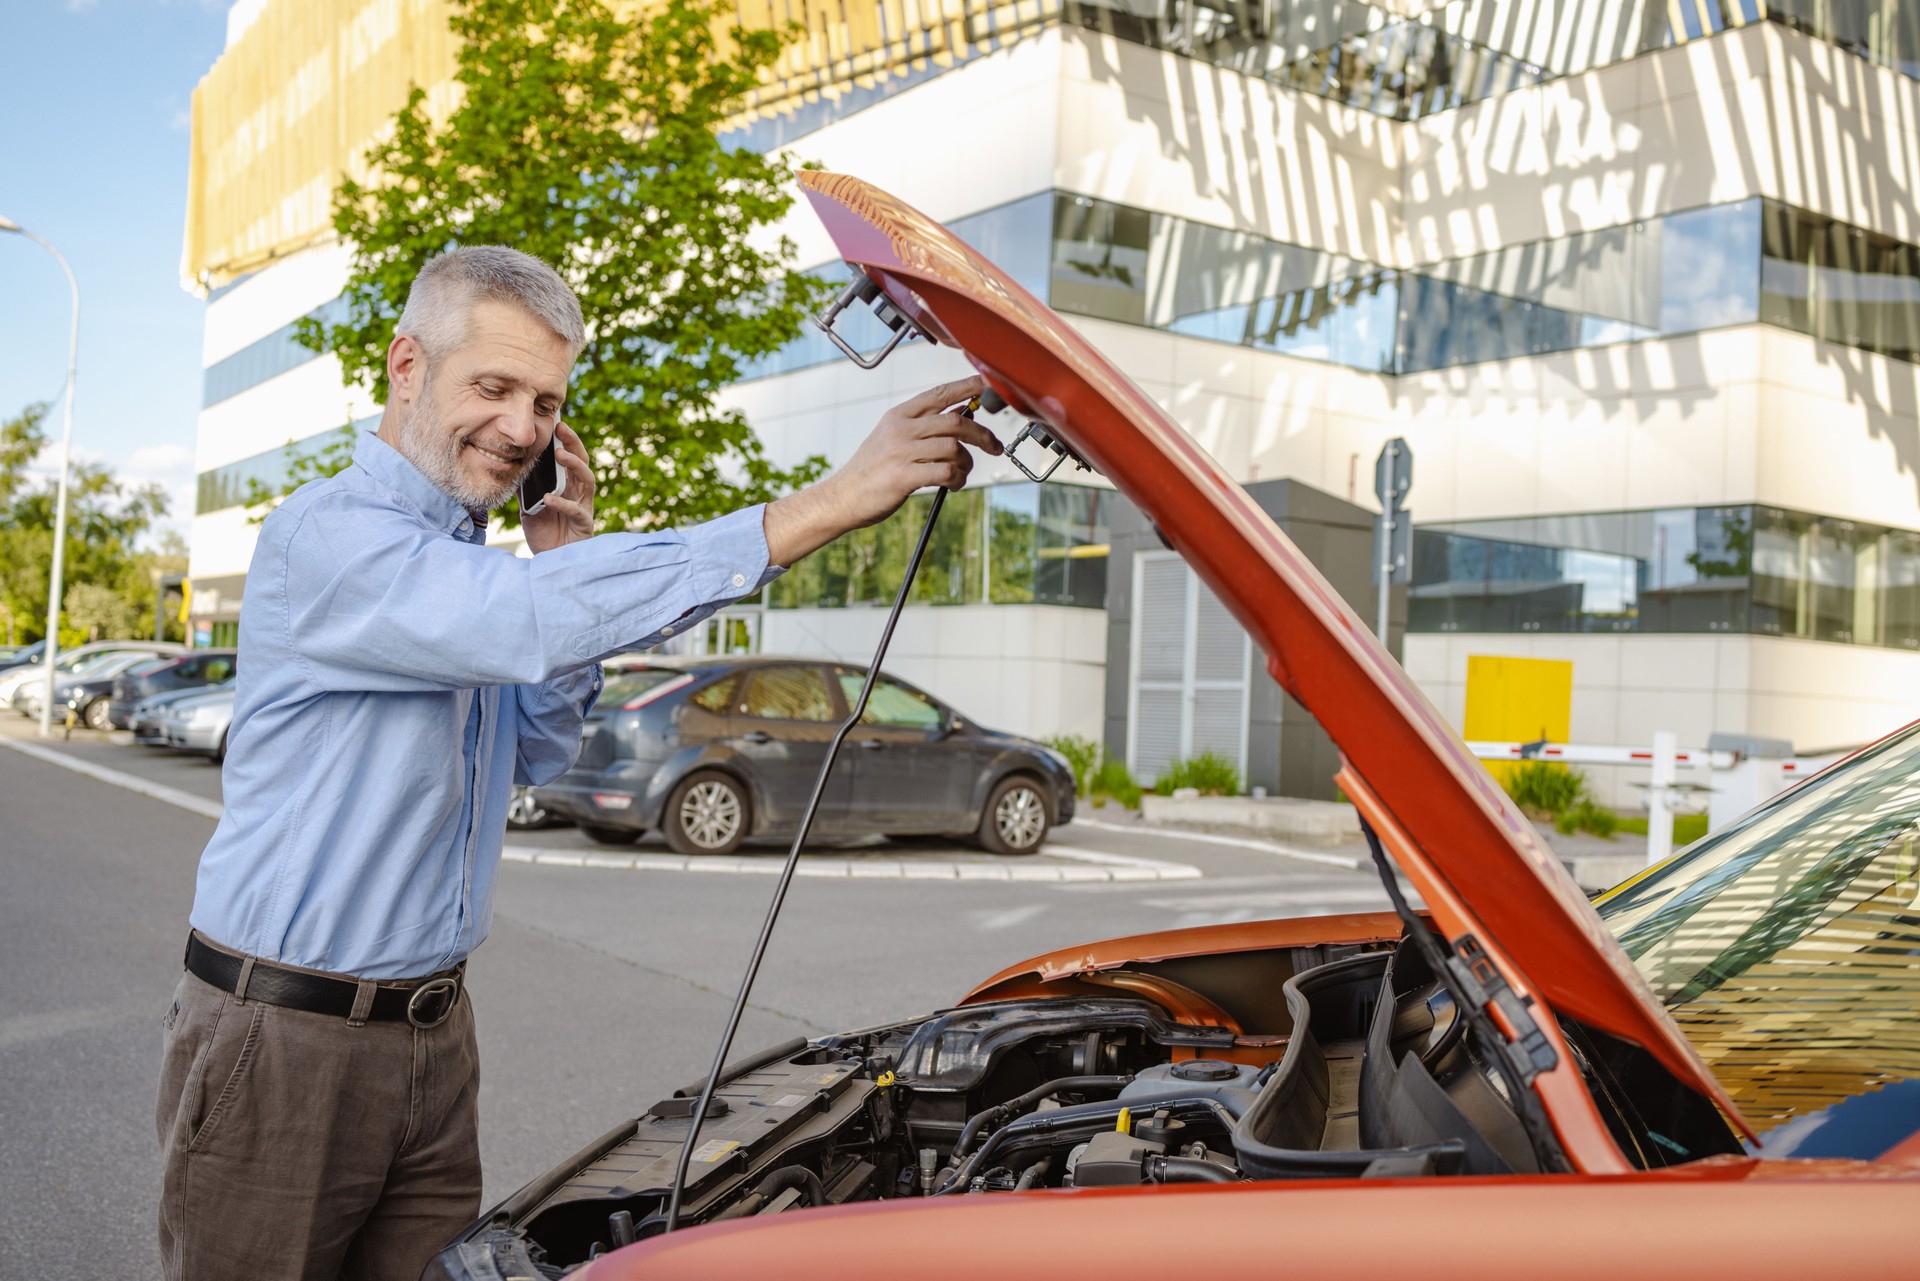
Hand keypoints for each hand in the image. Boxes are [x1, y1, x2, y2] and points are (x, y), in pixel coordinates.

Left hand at [523, 421, 595, 553]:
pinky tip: (549, 498)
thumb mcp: (528, 507)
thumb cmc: (544, 534)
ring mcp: (584, 509)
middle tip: (562, 429)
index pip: (570, 459)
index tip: (556, 424)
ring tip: (560, 455)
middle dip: (574, 444)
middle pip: (583, 463)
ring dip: (575, 466)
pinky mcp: (583, 527)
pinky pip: (577, 512)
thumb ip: (525, 489)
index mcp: (568, 488)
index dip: (566, 442)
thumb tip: (510, 468)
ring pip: (588, 481)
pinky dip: (563, 504)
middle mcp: (579, 495)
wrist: (550, 563)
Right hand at [764, 375, 1002, 565]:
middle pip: (956, 422)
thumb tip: (961, 412)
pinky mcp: (903, 476)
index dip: (966, 387)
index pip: (939, 394)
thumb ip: (924, 425)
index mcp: (898, 415)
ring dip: (967, 464)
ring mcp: (901, 452)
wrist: (843, 497)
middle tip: (994, 446)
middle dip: (982, 435)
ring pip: (954, 449)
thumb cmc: (872, 470)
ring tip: (961, 475)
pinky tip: (953, 485)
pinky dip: (957, 479)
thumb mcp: (892, 437)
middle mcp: (900, 429)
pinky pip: (946, 472)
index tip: (986, 386)